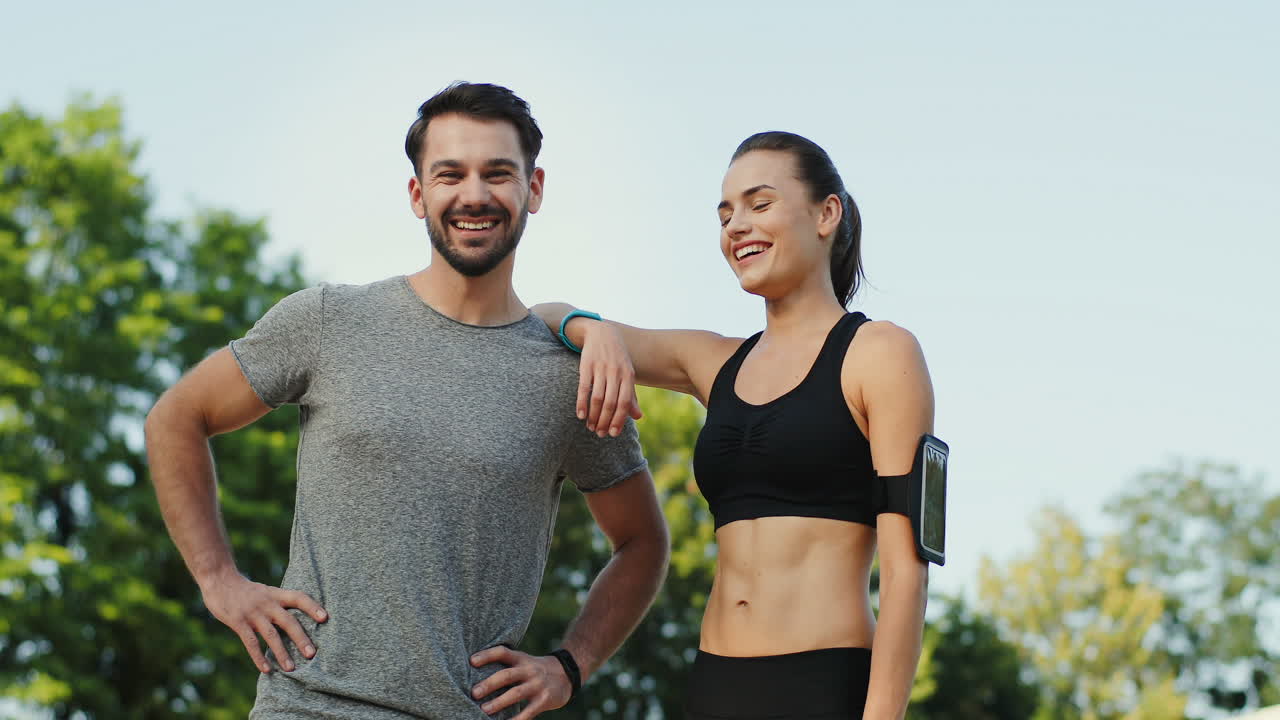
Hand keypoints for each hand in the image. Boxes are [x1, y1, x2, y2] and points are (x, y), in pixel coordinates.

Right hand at [199, 569, 326, 672]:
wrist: (220, 580)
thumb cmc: (246, 590)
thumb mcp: (266, 592)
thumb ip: (278, 604)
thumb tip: (296, 621)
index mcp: (276, 594)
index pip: (299, 598)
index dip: (312, 607)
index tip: (325, 618)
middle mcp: (267, 603)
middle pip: (288, 621)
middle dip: (301, 638)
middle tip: (312, 654)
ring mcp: (253, 613)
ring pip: (271, 635)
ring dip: (281, 653)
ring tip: (291, 669)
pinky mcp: (238, 622)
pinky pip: (251, 643)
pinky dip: (259, 657)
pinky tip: (266, 670)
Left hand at [470, 646, 571, 718]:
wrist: (567, 674)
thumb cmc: (535, 671)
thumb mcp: (524, 662)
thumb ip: (506, 667)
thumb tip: (476, 679)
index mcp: (521, 658)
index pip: (502, 652)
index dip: (487, 655)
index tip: (471, 661)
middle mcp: (529, 669)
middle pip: (507, 675)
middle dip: (489, 684)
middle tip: (473, 693)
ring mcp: (537, 685)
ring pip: (516, 693)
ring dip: (499, 703)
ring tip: (484, 710)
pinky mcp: (545, 699)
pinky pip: (528, 712)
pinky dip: (516, 719)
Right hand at [574, 320, 641, 437]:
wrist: (601, 333)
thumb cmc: (616, 358)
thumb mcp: (627, 374)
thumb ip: (631, 396)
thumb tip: (638, 417)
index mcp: (628, 376)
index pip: (624, 403)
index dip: (619, 420)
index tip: (613, 434)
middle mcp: (616, 372)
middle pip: (610, 403)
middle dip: (605, 421)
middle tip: (600, 434)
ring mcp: (601, 368)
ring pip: (597, 398)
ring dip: (593, 415)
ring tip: (590, 427)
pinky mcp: (586, 365)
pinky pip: (584, 388)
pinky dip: (582, 403)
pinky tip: (580, 415)